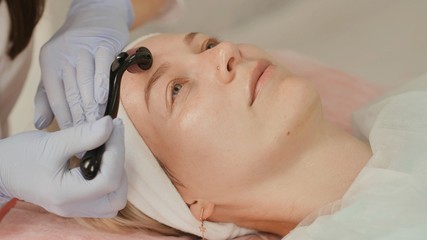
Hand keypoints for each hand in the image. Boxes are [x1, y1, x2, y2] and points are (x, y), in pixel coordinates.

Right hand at [0, 116, 126, 217]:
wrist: (1, 170)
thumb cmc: (20, 157)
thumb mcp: (51, 142)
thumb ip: (83, 135)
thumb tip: (110, 125)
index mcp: (66, 195)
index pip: (108, 179)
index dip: (118, 151)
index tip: (115, 126)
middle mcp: (74, 207)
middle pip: (117, 196)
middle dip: (120, 166)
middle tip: (111, 140)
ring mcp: (76, 208)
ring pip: (113, 200)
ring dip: (117, 173)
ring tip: (106, 149)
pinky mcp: (78, 202)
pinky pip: (104, 197)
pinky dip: (109, 178)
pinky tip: (101, 159)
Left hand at [34, 0, 133, 129]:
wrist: (96, 19)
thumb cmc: (76, 50)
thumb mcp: (57, 71)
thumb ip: (47, 96)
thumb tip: (40, 124)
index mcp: (49, 62)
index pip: (55, 97)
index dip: (64, 120)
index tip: (72, 138)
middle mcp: (64, 55)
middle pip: (71, 92)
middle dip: (79, 117)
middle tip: (86, 137)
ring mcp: (84, 49)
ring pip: (85, 82)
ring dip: (91, 106)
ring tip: (96, 124)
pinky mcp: (104, 44)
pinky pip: (103, 66)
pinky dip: (102, 84)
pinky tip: (103, 100)